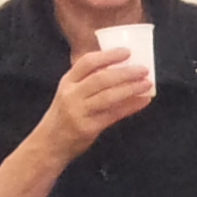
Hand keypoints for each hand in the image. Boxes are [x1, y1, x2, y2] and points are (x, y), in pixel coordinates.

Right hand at [42, 46, 156, 153]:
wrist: (49, 144)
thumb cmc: (64, 116)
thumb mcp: (70, 93)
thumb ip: (88, 82)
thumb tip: (121, 69)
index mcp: (67, 81)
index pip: (87, 63)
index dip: (108, 55)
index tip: (127, 51)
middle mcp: (71, 94)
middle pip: (100, 78)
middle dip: (125, 72)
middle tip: (143, 69)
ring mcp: (78, 111)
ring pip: (108, 96)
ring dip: (130, 88)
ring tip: (147, 83)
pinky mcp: (87, 128)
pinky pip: (113, 114)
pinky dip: (130, 106)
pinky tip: (143, 100)